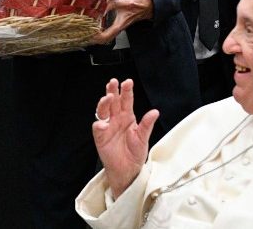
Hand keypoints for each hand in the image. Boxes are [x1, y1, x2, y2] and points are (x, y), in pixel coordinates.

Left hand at [91, 0, 152, 44]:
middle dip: (99, 32)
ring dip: (100, 39)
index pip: (111, 5)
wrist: (148, 5)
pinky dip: (103, 38)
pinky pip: (111, 36)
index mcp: (126, 3)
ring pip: (112, 36)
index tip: (89, 8)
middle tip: (87, 31)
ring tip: (88, 39)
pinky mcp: (122, 27)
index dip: (101, 7)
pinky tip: (93, 39)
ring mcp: (123, 24)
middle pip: (112, 29)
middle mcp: (124, 16)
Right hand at [92, 78, 158, 198]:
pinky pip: (98, 129)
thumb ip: (147, 125)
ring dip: (104, 103)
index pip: (126, 100)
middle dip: (112, 91)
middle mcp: (116, 119)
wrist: (128, 170)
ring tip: (108, 98)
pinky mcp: (100, 137)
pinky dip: (99, 125)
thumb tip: (155, 112)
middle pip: (112, 102)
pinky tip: (103, 124)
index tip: (128, 82)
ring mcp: (108, 127)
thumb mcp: (143, 138)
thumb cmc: (135, 153)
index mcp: (127, 117)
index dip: (126, 91)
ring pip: (103, 111)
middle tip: (113, 82)